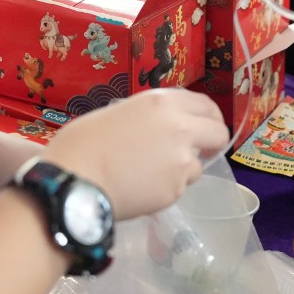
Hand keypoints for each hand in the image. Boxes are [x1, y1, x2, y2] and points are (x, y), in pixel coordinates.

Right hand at [42, 89, 227, 219]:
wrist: (74, 181)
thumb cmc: (82, 143)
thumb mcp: (118, 112)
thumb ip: (148, 117)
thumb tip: (157, 127)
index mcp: (163, 103)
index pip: (206, 105)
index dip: (208, 117)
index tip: (204, 125)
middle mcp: (180, 128)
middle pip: (219, 133)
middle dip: (211, 142)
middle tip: (196, 151)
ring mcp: (181, 161)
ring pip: (199, 165)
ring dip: (184, 169)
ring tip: (152, 173)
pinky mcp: (175, 190)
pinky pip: (179, 188)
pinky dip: (167, 188)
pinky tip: (142, 187)